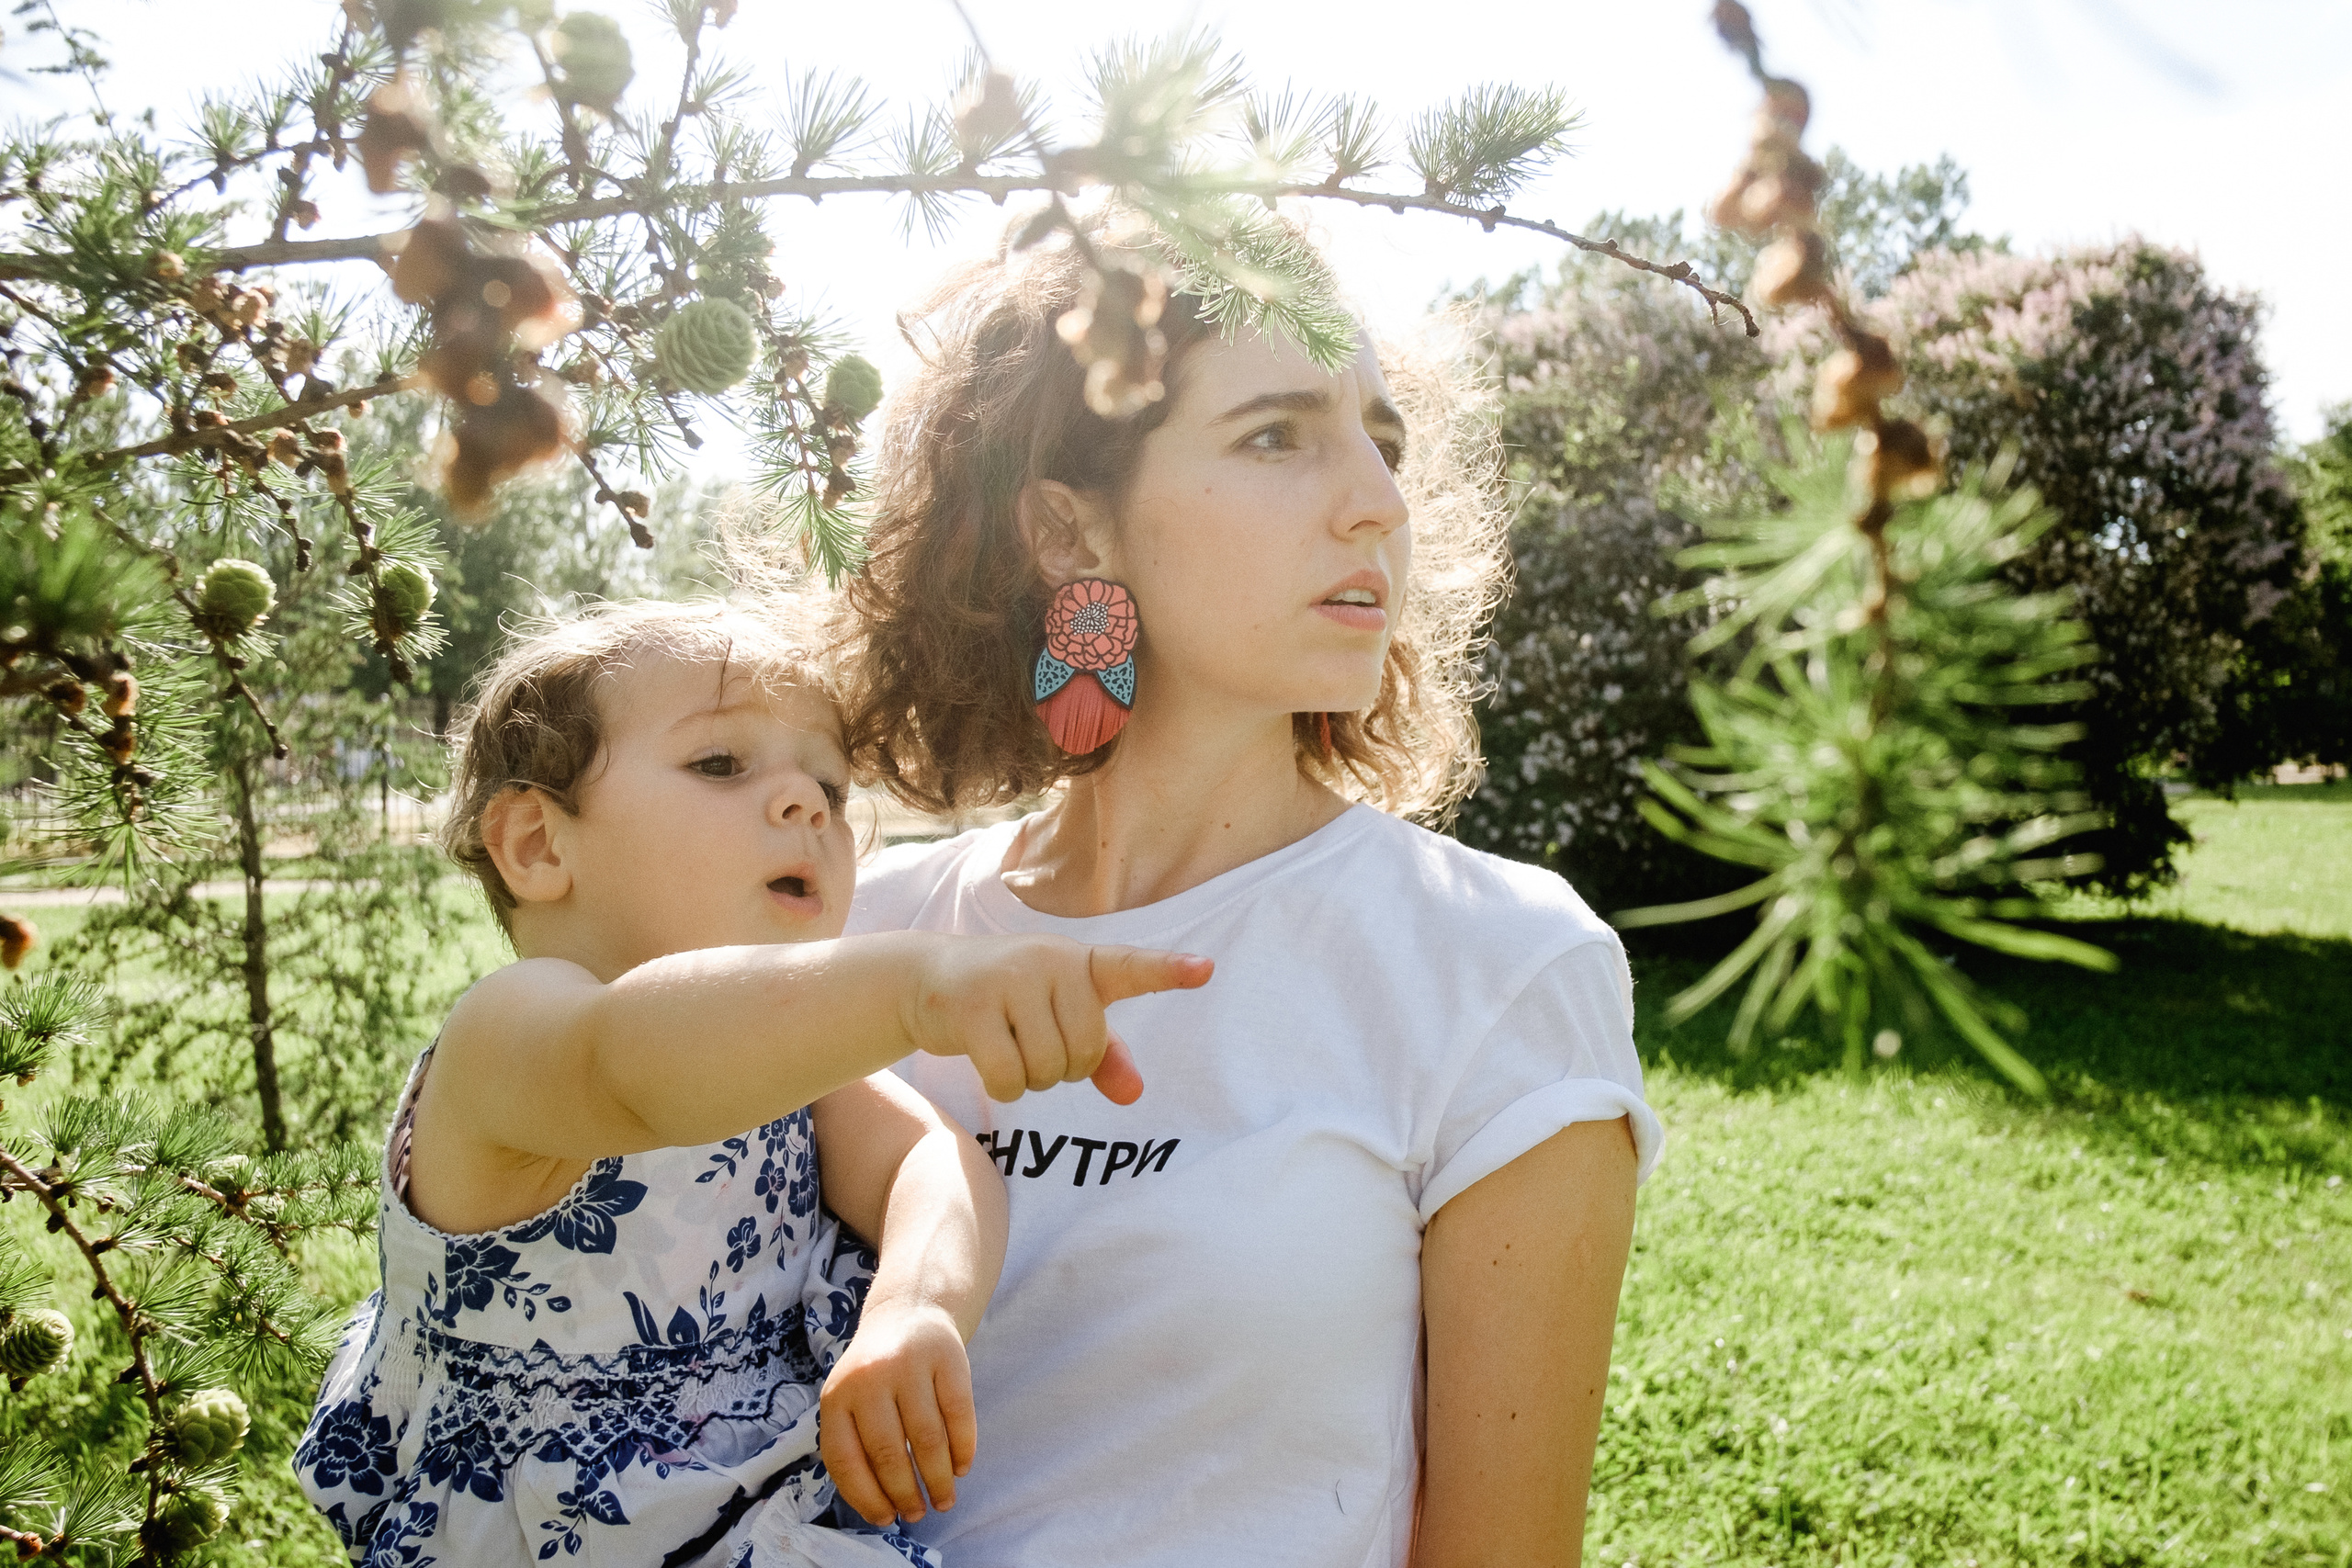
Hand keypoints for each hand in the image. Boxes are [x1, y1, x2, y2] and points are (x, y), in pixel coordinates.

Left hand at [820, 1302, 975, 1525]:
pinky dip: (963, 1449)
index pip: (845, 1460)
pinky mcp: (949, 1357)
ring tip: (944, 1500)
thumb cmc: (876, 1372)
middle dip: (905, 1494)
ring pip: (927, 1439)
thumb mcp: (849, 1399)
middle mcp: (869, 1378)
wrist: (909, 1310)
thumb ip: (855, 1443)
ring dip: (938, 1479)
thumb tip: (879, 1506)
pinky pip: (959, 1415)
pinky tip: (961, 1468)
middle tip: (918, 1514)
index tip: (886, 1518)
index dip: (866, 1497)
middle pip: (889, 1453)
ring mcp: (910, 1364)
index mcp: (836, 1395)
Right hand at [902, 937, 1212, 1104]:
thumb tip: (1134, 1095)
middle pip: (1085, 1050)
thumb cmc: (1008, 1001)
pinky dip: (1005, 1089)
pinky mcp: (971, 1006)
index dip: (1169, 971)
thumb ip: (1104, 1055)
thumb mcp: (1058, 1018)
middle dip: (1064, 1068)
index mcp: (1080, 962)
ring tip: (1009, 1047)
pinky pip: (1010, 1078)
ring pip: (1048, 1068)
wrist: (925, 978)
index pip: (1130, 968)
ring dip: (1032, 1080)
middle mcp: (1049, 961)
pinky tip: (989, 1064)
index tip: (1207, 970)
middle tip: (1035, 1045)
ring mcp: (1009, 979)